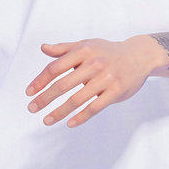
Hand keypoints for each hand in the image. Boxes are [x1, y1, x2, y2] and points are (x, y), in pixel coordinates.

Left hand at [25, 37, 152, 128]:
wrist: (140, 56)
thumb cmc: (107, 51)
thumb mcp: (87, 45)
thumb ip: (64, 49)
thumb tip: (43, 48)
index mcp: (84, 51)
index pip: (55, 68)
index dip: (40, 81)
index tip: (29, 92)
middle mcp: (94, 64)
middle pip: (63, 84)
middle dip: (45, 98)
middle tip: (32, 108)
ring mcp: (106, 78)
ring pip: (78, 99)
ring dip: (60, 112)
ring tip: (47, 120)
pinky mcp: (117, 91)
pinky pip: (95, 107)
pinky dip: (81, 117)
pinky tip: (70, 123)